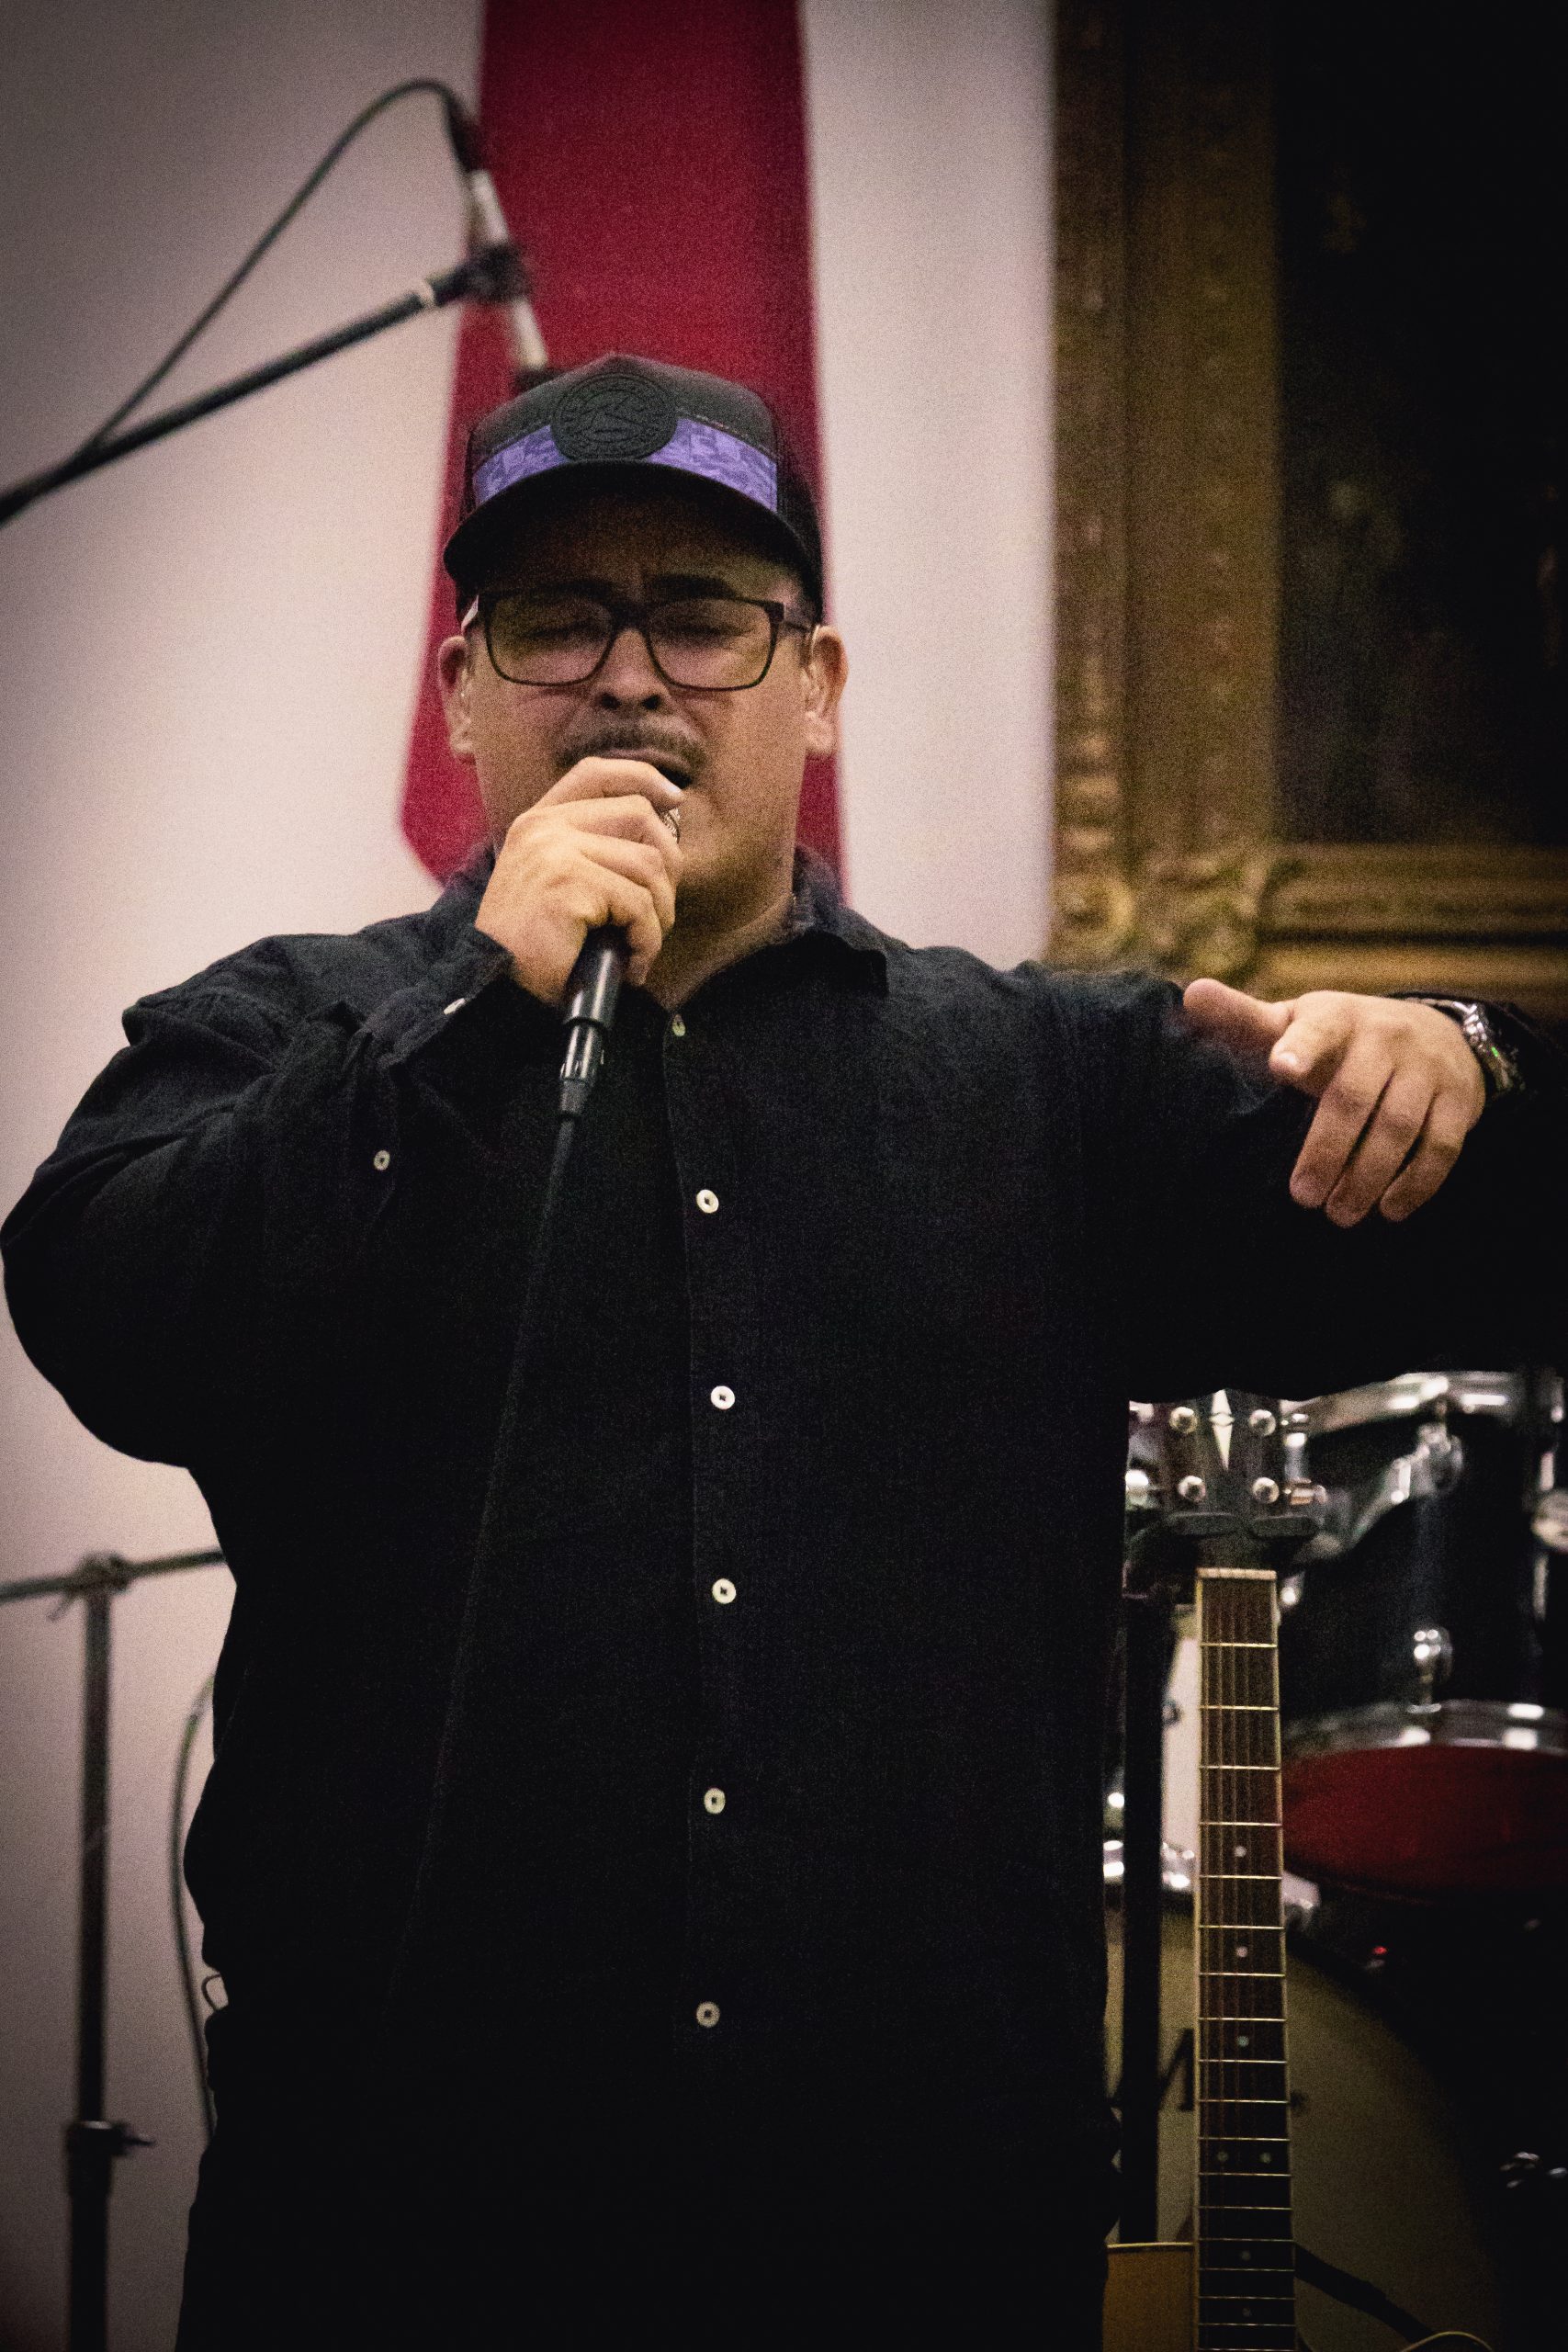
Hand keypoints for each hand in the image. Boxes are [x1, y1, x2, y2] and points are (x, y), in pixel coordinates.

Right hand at [475, 759, 683, 1001]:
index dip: (642, 777)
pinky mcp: (569, 882)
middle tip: (659, 913)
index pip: (596, 774)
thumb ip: (591, 850)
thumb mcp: (555, 882)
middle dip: (668, 866)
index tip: (675, 799)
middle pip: (639, 815)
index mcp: (539, 822)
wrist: (498, 987)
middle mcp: (545, 827)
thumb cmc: (534, 946)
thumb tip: (663, 830)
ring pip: (648, 864)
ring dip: (659, 914)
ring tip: (640, 946)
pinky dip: (647, 941)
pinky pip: (639, 904)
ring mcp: (556, 850)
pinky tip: (632, 963)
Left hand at [1182, 979, 1486, 1224]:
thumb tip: (1191, 996)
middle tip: (1302, 1197)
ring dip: (1369, 1175)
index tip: (1281, 1068)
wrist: (1432, 1032)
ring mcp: (1425, 1068)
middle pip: (1353, 1097)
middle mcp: (1384, 1038)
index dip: (1299, 1048)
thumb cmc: (1338, 1038)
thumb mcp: (1296, 1022)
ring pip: (1399, 1125)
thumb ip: (1245, 1020)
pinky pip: (1442, 1145)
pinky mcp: (1458, 1100)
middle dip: (1327, 1150)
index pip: (1315, 1030)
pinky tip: (1390, 1210)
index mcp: (1334, 1019)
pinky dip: (1417, 1182)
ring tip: (1341, 1214)